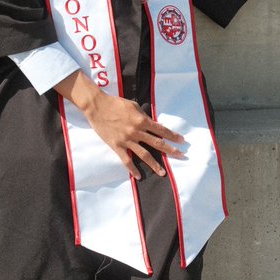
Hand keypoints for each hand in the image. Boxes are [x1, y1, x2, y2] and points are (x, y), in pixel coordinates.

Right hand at [53, 70, 184, 179]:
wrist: (97, 106)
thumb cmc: (116, 104)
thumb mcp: (134, 106)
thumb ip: (143, 116)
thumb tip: (152, 124)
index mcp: (142, 120)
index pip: (161, 129)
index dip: (172, 135)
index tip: (182, 140)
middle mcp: (136, 131)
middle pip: (157, 143)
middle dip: (170, 150)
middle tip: (181, 156)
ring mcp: (127, 140)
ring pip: (144, 155)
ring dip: (154, 164)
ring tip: (162, 172)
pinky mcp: (116, 146)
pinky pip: (126, 160)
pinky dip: (133, 169)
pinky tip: (139, 176)